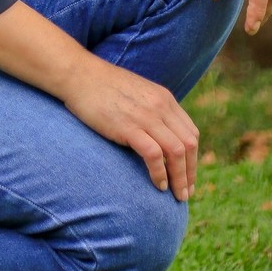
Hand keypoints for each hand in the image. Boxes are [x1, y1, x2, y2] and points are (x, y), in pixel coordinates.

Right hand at [60, 50, 198, 199]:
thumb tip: (157, 134)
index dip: (193, 159)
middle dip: (190, 173)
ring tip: (176, 196)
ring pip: (176, 152)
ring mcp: (145, 116)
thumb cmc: (102, 86)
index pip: (190, 133)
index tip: (187, 177)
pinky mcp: (128, 126)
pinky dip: (160, 173)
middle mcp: (160, 106)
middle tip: (185, 193)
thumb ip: (151, 110)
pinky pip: (154, 155)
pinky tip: (158, 185)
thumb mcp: (136, 93)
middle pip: (188, 145)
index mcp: (164, 99)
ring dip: (179, 178)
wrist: (78, 74)